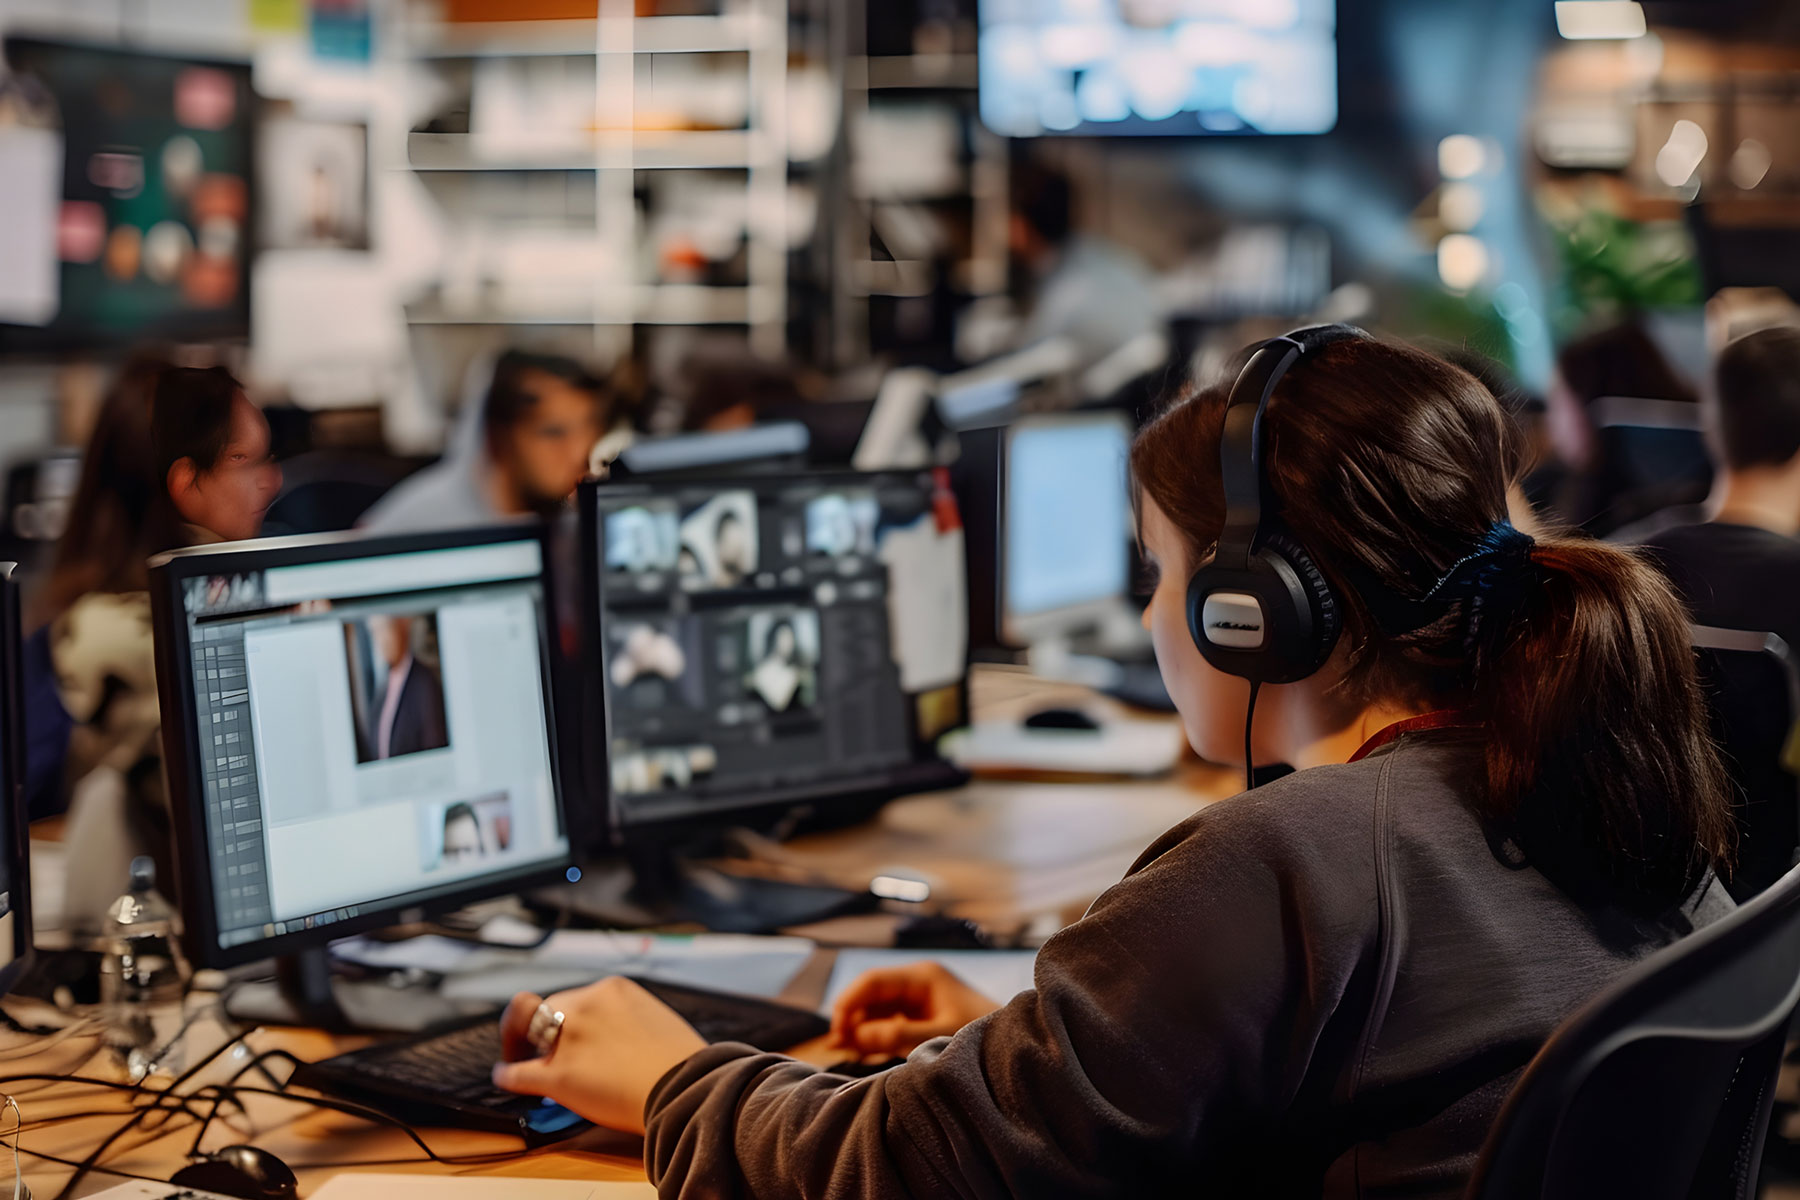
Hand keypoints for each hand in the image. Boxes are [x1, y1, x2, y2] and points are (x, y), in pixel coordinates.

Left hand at [492, 977, 706, 1134]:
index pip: (575, 996)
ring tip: (516, 1056)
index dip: (567, 1015)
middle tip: (538, 1046)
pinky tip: (504, 1077)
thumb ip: (627, 1018)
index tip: (566, 1027)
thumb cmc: (683, 1063)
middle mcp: (586, 1006)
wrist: (687, 1090)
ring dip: (518, 1042)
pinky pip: (518, 1072)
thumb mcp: (655, 1019)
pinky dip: (507, 1074)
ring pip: (526, 1029)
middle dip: (541, 1027)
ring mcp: (569, 1040)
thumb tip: (615, 1033)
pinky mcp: (558, 1076)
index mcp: (612, 989)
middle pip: (548, 1007)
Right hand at [829, 961, 999, 1058]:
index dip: (849, 1003)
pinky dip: (874, 1035)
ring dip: (861, 1027)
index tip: (836, 1030)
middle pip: (872, 994)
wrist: (1017, 1046)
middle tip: (837, 1045)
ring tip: (844, 1051)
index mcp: (924, 976)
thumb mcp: (941, 1035)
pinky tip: (862, 1051)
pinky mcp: (923, 1016)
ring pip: (878, 1008)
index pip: (873, 981)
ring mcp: (921, 999)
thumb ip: (898, 1036)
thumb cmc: (986, 1034)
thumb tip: (856, 1036)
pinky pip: (889, 1021)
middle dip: (852, 1016)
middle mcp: (919, 982)